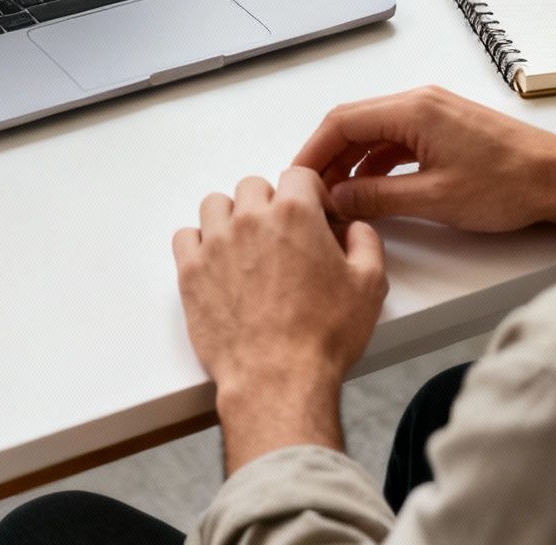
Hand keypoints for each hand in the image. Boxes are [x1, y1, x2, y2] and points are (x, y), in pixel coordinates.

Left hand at [173, 168, 385, 471]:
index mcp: (295, 213)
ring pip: (216, 205)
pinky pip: (185, 236)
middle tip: (284, 236)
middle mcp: (250, 220)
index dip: (312, 194)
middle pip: (254, 186)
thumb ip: (365, 242)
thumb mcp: (369, 286)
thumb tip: (354, 228)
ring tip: (247, 246)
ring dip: (232, 216)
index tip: (316, 216)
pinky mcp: (190, 272)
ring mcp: (215, 244)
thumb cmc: (322, 337)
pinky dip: (200, 242)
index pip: (298, 174)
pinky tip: (217, 262)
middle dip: (272, 204)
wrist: (277, 380)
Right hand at [294, 86, 555, 242]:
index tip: (296, 178)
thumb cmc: (510, 184)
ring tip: (336, 197)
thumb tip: (337, 198)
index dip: (313, 151)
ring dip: (352, 162)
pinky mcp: (447, 127)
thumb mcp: (433, 198)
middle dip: (328, 157)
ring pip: (375, 132)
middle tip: (310, 191)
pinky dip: (377, 162)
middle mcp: (422, 102)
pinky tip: (371, 190)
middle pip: (355, 123)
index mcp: (414, 109)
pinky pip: (398, 139)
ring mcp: (435, 112)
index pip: (343, 121)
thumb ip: (377, 197)